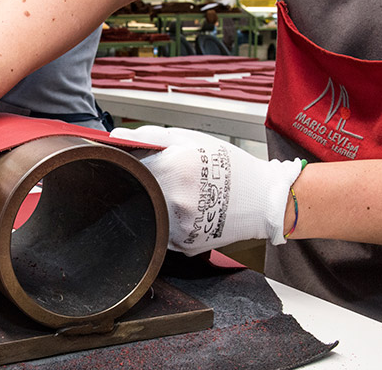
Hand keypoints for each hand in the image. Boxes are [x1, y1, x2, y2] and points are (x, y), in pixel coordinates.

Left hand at [110, 126, 302, 255]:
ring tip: (177, 195)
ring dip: (154, 204)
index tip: (132, 164)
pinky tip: (186, 212)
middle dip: (143, 185)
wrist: (264, 199)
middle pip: (138, 192)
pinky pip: (163, 232)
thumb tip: (117, 136)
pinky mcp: (185, 244)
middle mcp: (177, 200)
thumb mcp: (193, 140)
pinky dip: (168, 221)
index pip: (131, 168)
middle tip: (160, 180)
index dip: (130, 164)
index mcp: (176, 169)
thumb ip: (152, 136)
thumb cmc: (230, 166)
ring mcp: (181, 226)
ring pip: (149, 213)